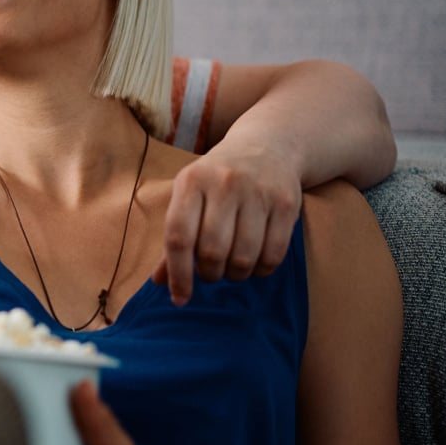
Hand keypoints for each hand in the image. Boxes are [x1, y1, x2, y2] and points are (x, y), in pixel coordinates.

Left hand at [154, 142, 301, 303]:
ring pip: (244, 257)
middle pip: (212, 251)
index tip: (180, 298)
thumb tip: (159, 282)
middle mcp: (224, 184)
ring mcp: (257, 192)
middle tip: (211, 273)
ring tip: (232, 268)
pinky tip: (255, 263)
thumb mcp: (190, 196)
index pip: (178, 237)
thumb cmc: (217, 180)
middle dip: (210, 274)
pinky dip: (261, 270)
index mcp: (191, 181)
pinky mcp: (286, 203)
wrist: (268, 146)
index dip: (178, 273)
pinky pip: (273, 254)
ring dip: (235, 275)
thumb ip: (175, 238)